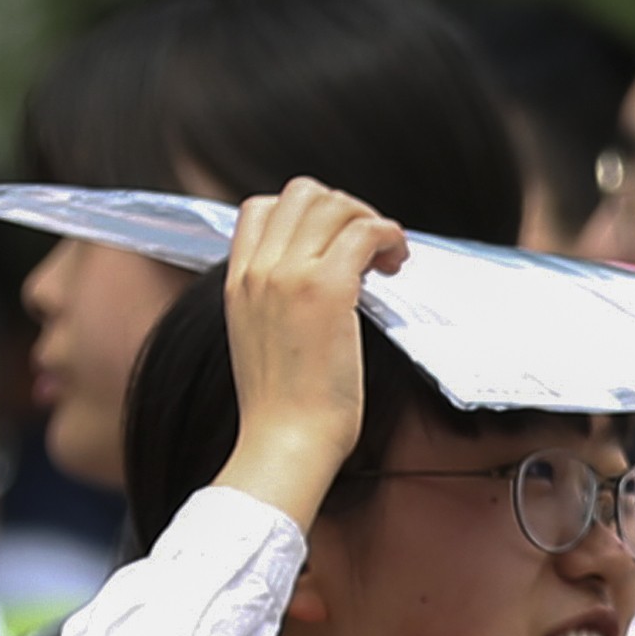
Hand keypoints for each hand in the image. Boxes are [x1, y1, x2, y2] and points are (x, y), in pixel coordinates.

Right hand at [212, 178, 408, 531]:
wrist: (284, 442)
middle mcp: (258, 270)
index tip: (334, 246)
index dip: (305, 214)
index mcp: (237, 281)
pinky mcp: (327, 290)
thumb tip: (315, 289)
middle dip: (344, 210)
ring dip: (370, 222)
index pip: (260, 208)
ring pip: (335, 205)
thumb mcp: (259, 342)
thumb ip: (274, 305)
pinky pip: (365, 231)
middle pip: (302, 194)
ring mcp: (288, 275)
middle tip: (369, 250)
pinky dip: (390, 236)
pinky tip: (397, 264)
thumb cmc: (283, 410)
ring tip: (387, 261)